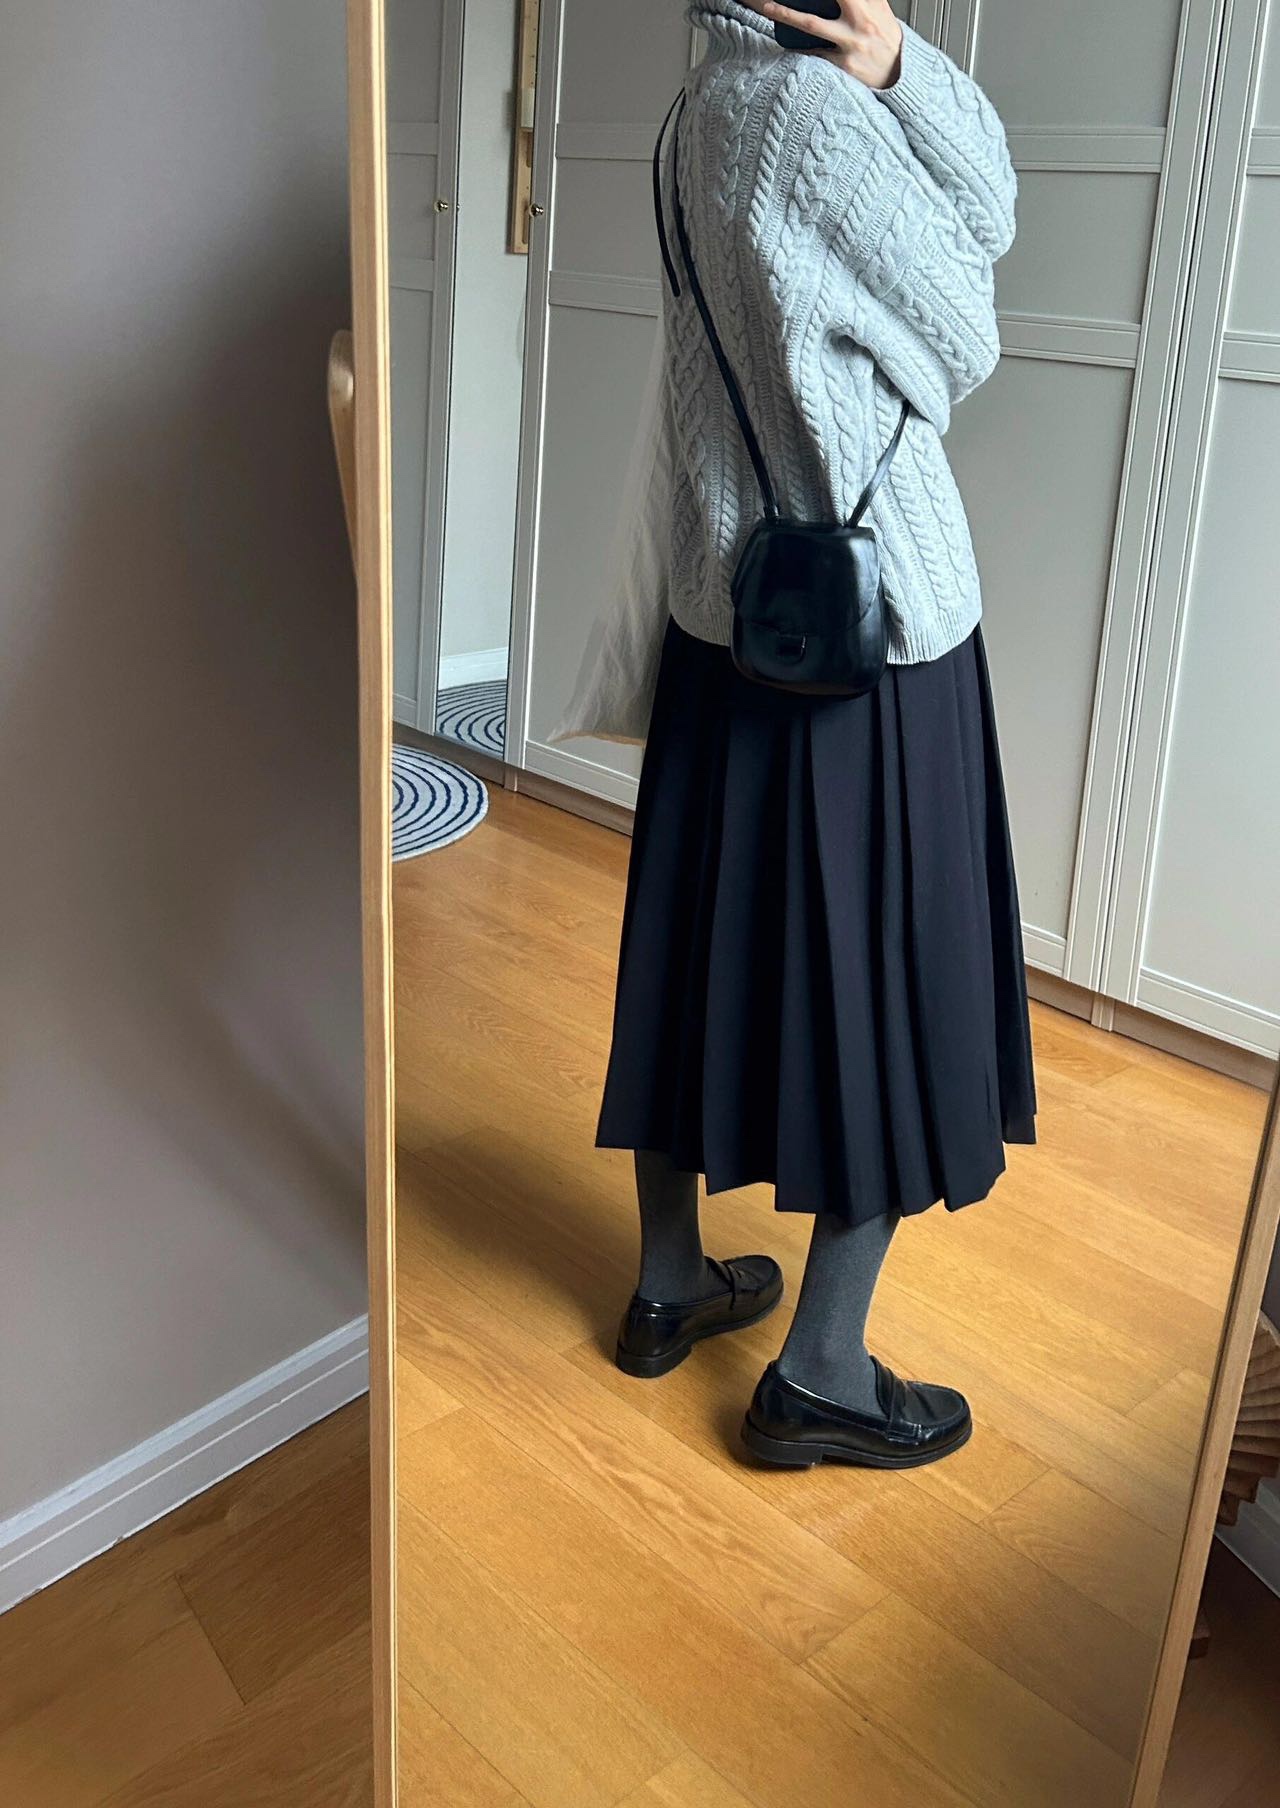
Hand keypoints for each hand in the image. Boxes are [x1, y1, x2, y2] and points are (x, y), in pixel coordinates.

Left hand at [754, 0, 903, 90]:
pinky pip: (816, 53)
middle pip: (825, 3)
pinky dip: (801, 46)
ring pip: (812, 26)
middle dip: (794, 5)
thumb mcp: (881, 12)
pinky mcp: (845, 67)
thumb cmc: (889, 42)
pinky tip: (789, 40)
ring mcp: (851, 46)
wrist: (902, 74)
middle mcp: (860, 25)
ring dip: (787, 16)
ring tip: (769, 8)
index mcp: (869, 8)